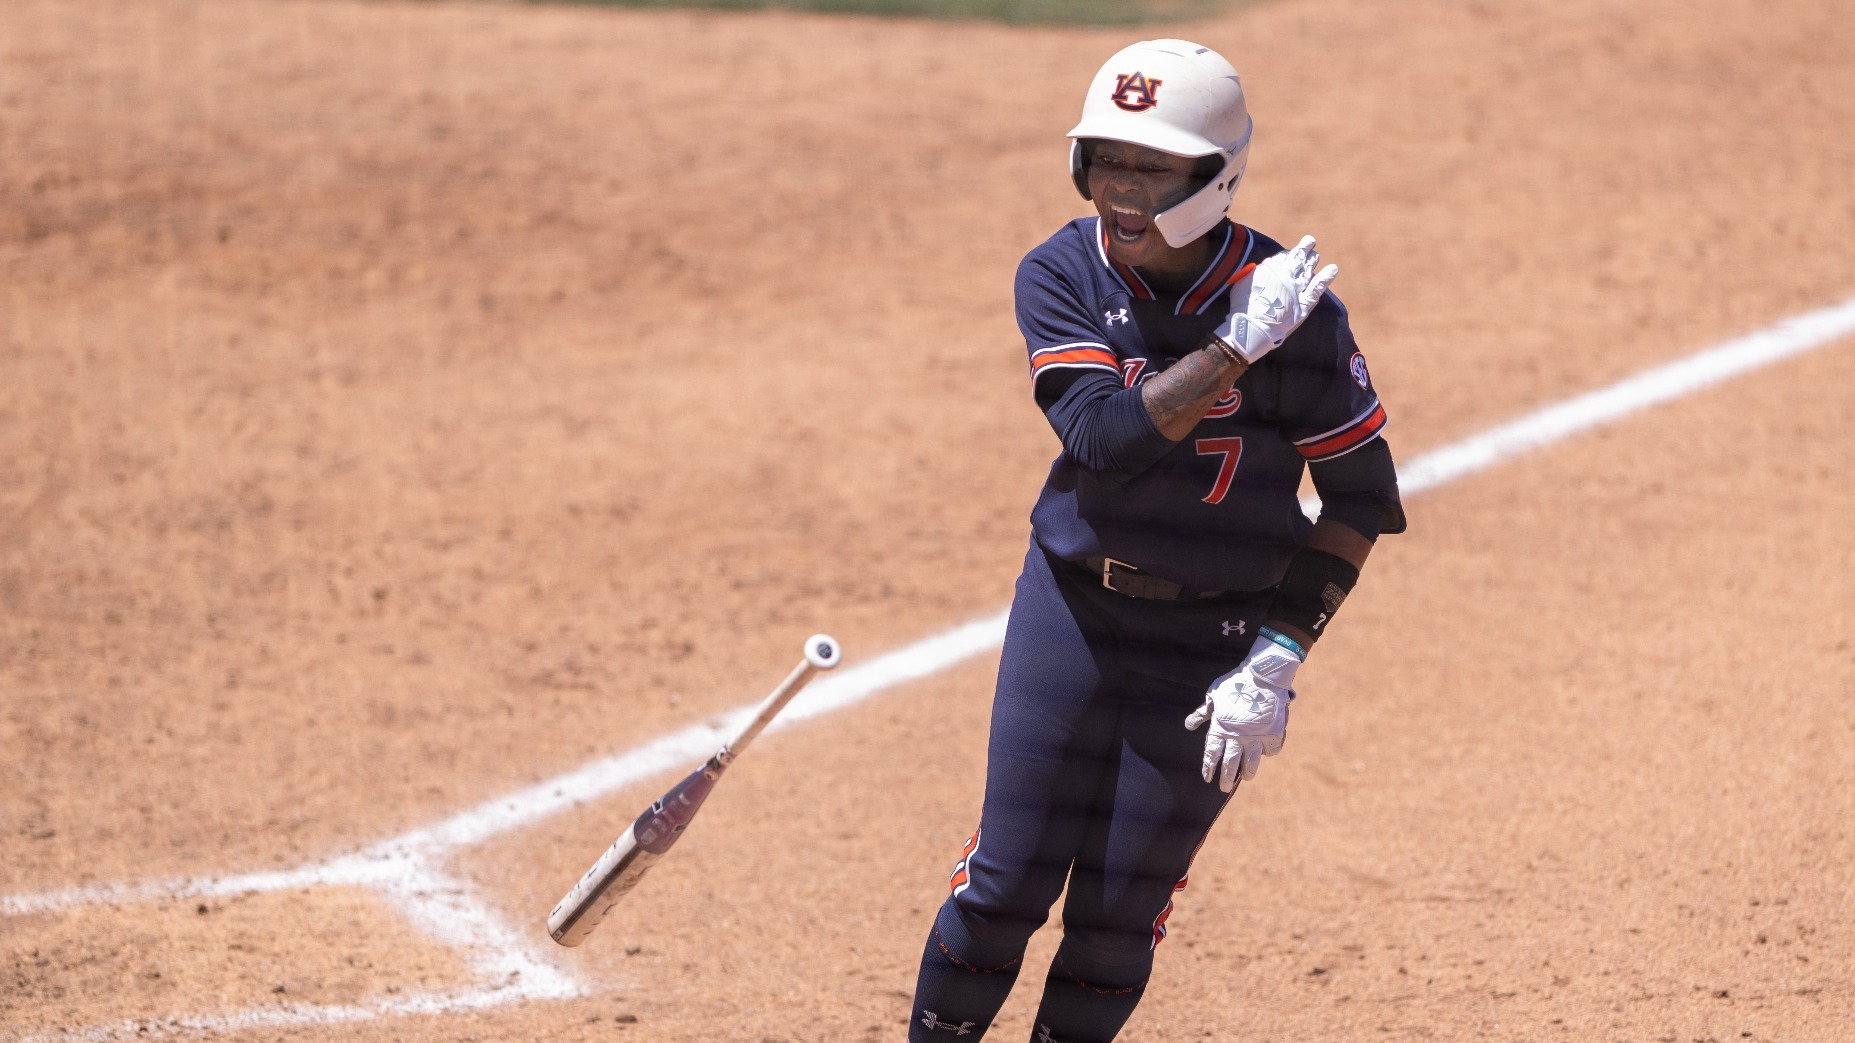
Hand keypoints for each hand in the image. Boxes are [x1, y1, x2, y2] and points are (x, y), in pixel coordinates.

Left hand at [1183, 633, 1302, 790]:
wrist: (1264, 676)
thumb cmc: (1235, 684)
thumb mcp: (1214, 696)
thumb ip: (1202, 713)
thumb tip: (1188, 726)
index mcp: (1221, 728)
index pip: (1212, 754)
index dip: (1209, 767)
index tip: (1207, 778)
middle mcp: (1238, 737)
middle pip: (1230, 763)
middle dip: (1226, 777)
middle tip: (1224, 788)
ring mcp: (1257, 737)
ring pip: (1251, 762)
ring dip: (1247, 772)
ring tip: (1245, 777)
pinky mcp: (1273, 734)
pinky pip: (1271, 750)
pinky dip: (1268, 753)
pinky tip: (1265, 754)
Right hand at [1210, 235, 1338, 363]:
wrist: (1252, 327)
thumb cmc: (1242, 307)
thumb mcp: (1243, 283)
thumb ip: (1254, 274)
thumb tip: (1259, 269)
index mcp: (1271, 268)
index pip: (1283, 256)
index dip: (1288, 254)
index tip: (1290, 252)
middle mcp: (1286, 274)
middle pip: (1298, 258)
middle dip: (1304, 248)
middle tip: (1310, 241)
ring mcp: (1297, 288)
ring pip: (1308, 269)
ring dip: (1313, 260)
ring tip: (1316, 255)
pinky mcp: (1304, 303)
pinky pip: (1318, 287)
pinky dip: (1326, 277)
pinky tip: (1333, 269)